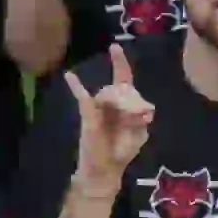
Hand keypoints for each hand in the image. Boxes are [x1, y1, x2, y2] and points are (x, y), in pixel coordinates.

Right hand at [78, 42, 158, 174]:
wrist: (103, 170)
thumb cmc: (120, 152)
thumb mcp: (138, 136)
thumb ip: (141, 121)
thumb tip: (147, 109)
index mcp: (124, 105)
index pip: (124, 79)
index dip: (120, 63)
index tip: (114, 47)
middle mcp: (111, 103)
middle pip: (120, 85)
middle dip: (127, 88)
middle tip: (129, 91)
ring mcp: (98, 109)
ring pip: (108, 93)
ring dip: (120, 103)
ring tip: (128, 120)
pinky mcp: (88, 116)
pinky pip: (83, 98)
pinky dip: (76, 86)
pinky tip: (70, 75)